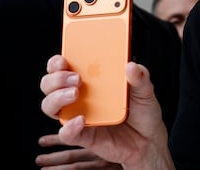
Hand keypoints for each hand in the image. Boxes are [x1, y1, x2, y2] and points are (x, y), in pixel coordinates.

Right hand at [39, 55, 173, 169]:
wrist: (149, 140)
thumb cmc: (142, 111)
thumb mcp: (145, 90)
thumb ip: (140, 77)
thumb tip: (132, 65)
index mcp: (91, 80)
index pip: (64, 67)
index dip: (57, 62)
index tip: (63, 59)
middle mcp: (79, 97)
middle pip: (50, 84)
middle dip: (56, 78)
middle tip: (75, 78)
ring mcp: (78, 115)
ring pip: (51, 106)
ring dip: (57, 98)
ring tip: (75, 93)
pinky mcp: (82, 136)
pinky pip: (66, 133)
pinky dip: (69, 127)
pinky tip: (81, 120)